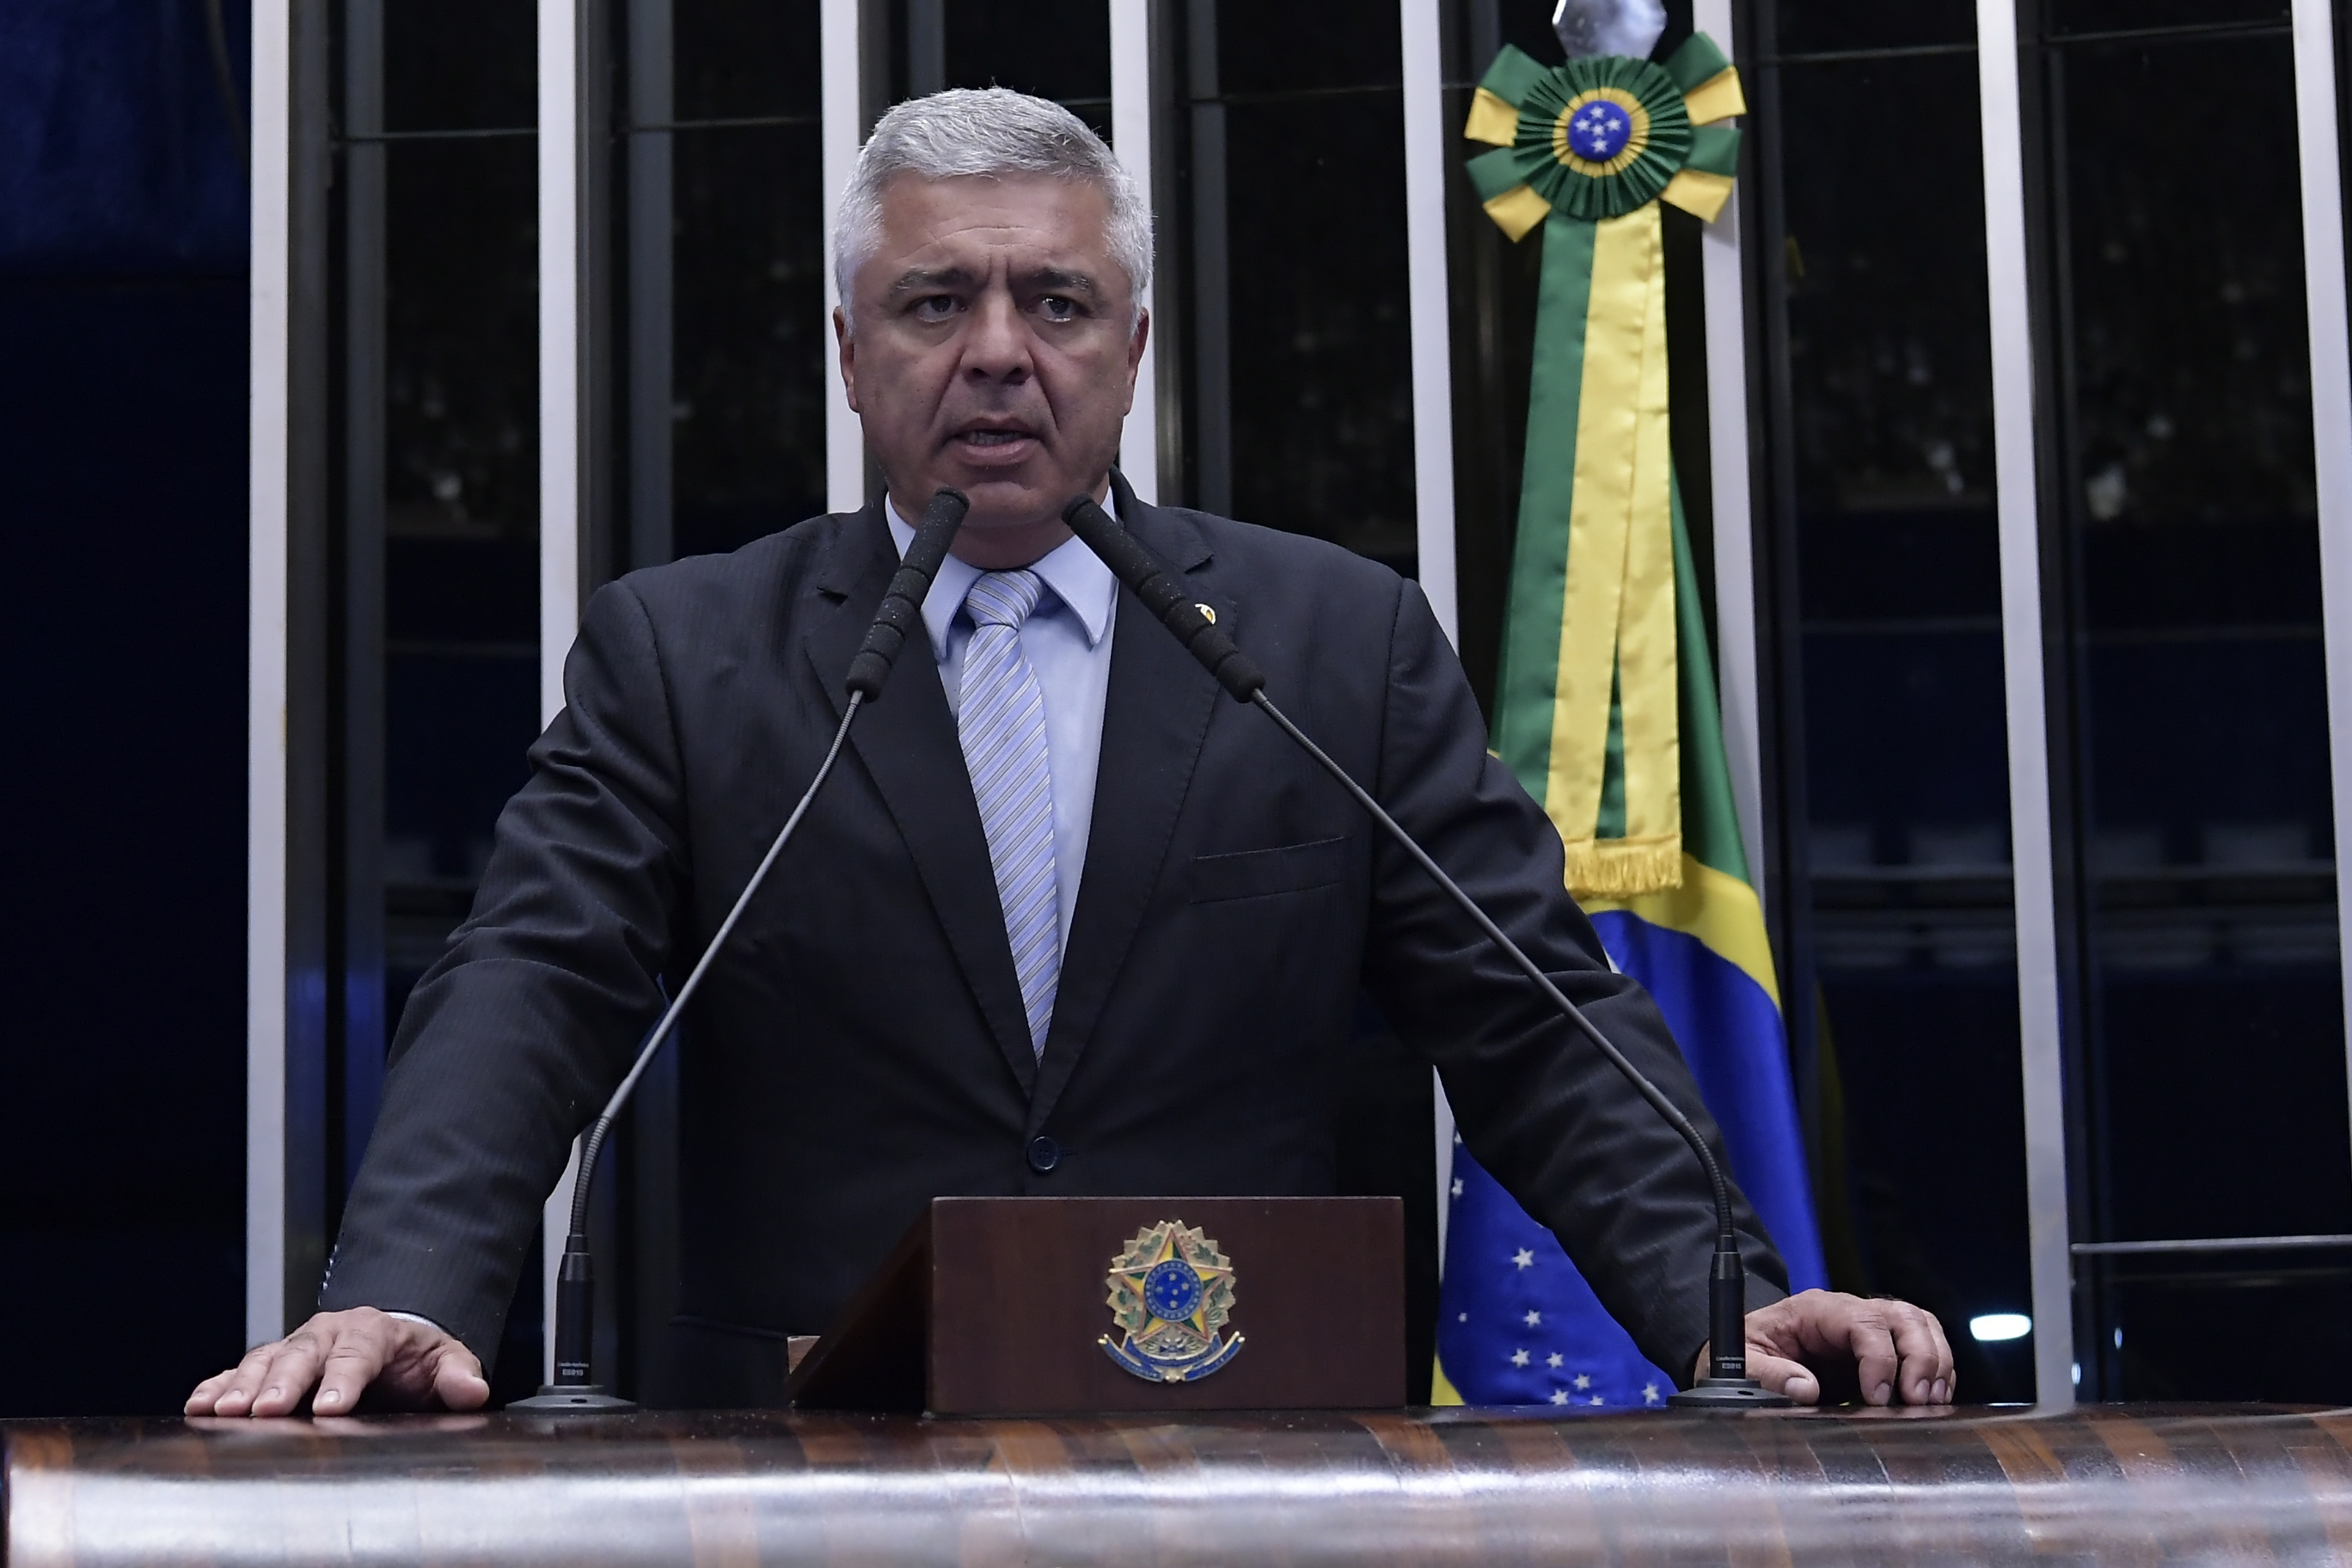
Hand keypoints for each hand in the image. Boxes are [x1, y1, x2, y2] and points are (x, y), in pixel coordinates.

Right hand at [185, 1307, 488, 1417]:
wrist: (392, 1347)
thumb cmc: (416, 1361)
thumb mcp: (446, 1361)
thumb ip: (459, 1373)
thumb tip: (472, 1389)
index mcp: (372, 1331)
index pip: (358, 1353)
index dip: (344, 1380)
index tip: (332, 1408)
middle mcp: (328, 1333)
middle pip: (303, 1355)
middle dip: (283, 1383)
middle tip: (266, 1411)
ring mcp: (296, 1347)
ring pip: (265, 1360)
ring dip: (243, 1386)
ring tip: (223, 1412)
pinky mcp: (271, 1365)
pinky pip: (239, 1371)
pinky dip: (217, 1385)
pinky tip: (199, 1405)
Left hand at [1694, 1289, 1953, 1406]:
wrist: (1751, 1352)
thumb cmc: (1748, 1352)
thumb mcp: (1742, 1361)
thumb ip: (1767, 1373)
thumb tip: (1804, 1388)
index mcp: (1815, 1310)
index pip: (1862, 1321)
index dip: (1879, 1358)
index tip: (1878, 1397)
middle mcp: (1849, 1312)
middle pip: (1903, 1316)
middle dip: (1920, 1356)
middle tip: (1919, 1400)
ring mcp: (1870, 1328)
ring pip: (1920, 1326)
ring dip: (1935, 1362)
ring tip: (1931, 1401)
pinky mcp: (1884, 1349)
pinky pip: (1924, 1346)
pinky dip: (1938, 1370)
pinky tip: (1935, 1399)